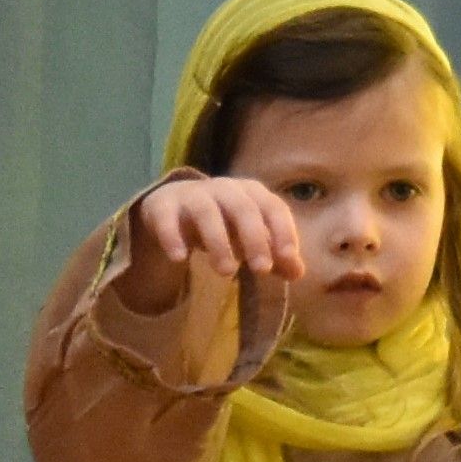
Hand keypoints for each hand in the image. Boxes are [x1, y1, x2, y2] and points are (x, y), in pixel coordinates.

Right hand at [113, 174, 306, 311]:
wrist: (175, 206)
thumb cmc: (224, 223)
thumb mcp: (250, 238)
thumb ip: (274, 256)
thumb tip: (298, 273)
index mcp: (252, 193)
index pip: (273, 207)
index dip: (282, 231)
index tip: (286, 259)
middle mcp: (224, 188)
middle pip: (242, 208)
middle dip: (254, 239)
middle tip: (261, 270)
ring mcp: (192, 194)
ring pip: (207, 213)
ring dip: (218, 242)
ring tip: (225, 273)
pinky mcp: (162, 205)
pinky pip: (166, 219)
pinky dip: (173, 237)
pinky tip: (179, 258)